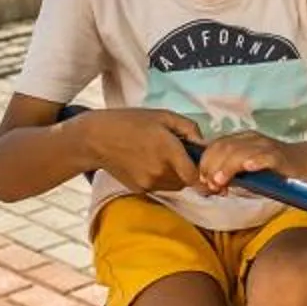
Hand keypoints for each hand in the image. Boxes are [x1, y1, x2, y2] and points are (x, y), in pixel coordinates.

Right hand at [84, 107, 204, 194]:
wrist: (97, 139)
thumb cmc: (131, 122)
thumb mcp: (164, 116)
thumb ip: (189, 128)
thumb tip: (204, 144)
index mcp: (168, 150)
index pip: (194, 175)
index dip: (204, 176)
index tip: (209, 173)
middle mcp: (160, 170)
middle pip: (186, 181)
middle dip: (189, 171)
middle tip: (181, 155)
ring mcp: (149, 182)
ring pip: (174, 186)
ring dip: (176, 176)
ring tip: (163, 157)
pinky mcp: (140, 189)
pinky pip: (160, 187)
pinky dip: (161, 178)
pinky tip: (149, 163)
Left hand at [194, 132, 306, 193]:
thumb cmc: (277, 171)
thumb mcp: (250, 172)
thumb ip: (232, 175)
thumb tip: (212, 185)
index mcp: (241, 141)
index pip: (215, 146)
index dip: (205, 163)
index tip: (202, 181)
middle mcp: (251, 140)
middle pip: (223, 147)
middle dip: (212, 167)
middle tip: (210, 185)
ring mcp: (266, 146)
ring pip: (240, 151)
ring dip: (227, 167)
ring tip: (220, 182)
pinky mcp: (281, 156)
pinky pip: (265, 156)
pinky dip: (255, 161)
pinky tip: (248, 168)